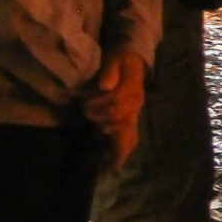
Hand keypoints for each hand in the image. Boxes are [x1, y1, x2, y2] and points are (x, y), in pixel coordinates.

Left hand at [87, 52, 146, 169]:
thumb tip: (105, 85)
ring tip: (99, 148)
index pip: (116, 103)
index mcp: (132, 90)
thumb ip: (110, 70)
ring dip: (112, 141)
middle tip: (85, 114)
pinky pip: (131, 140)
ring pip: (130, 134)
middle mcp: (136, 104)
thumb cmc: (121, 60)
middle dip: (100, 119)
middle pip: (120, 119)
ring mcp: (136, 113)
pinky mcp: (133, 119)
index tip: (85, 104)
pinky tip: (111, 162)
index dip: (98, 106)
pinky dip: (121, 151)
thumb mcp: (115, 59)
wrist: (134, 62)